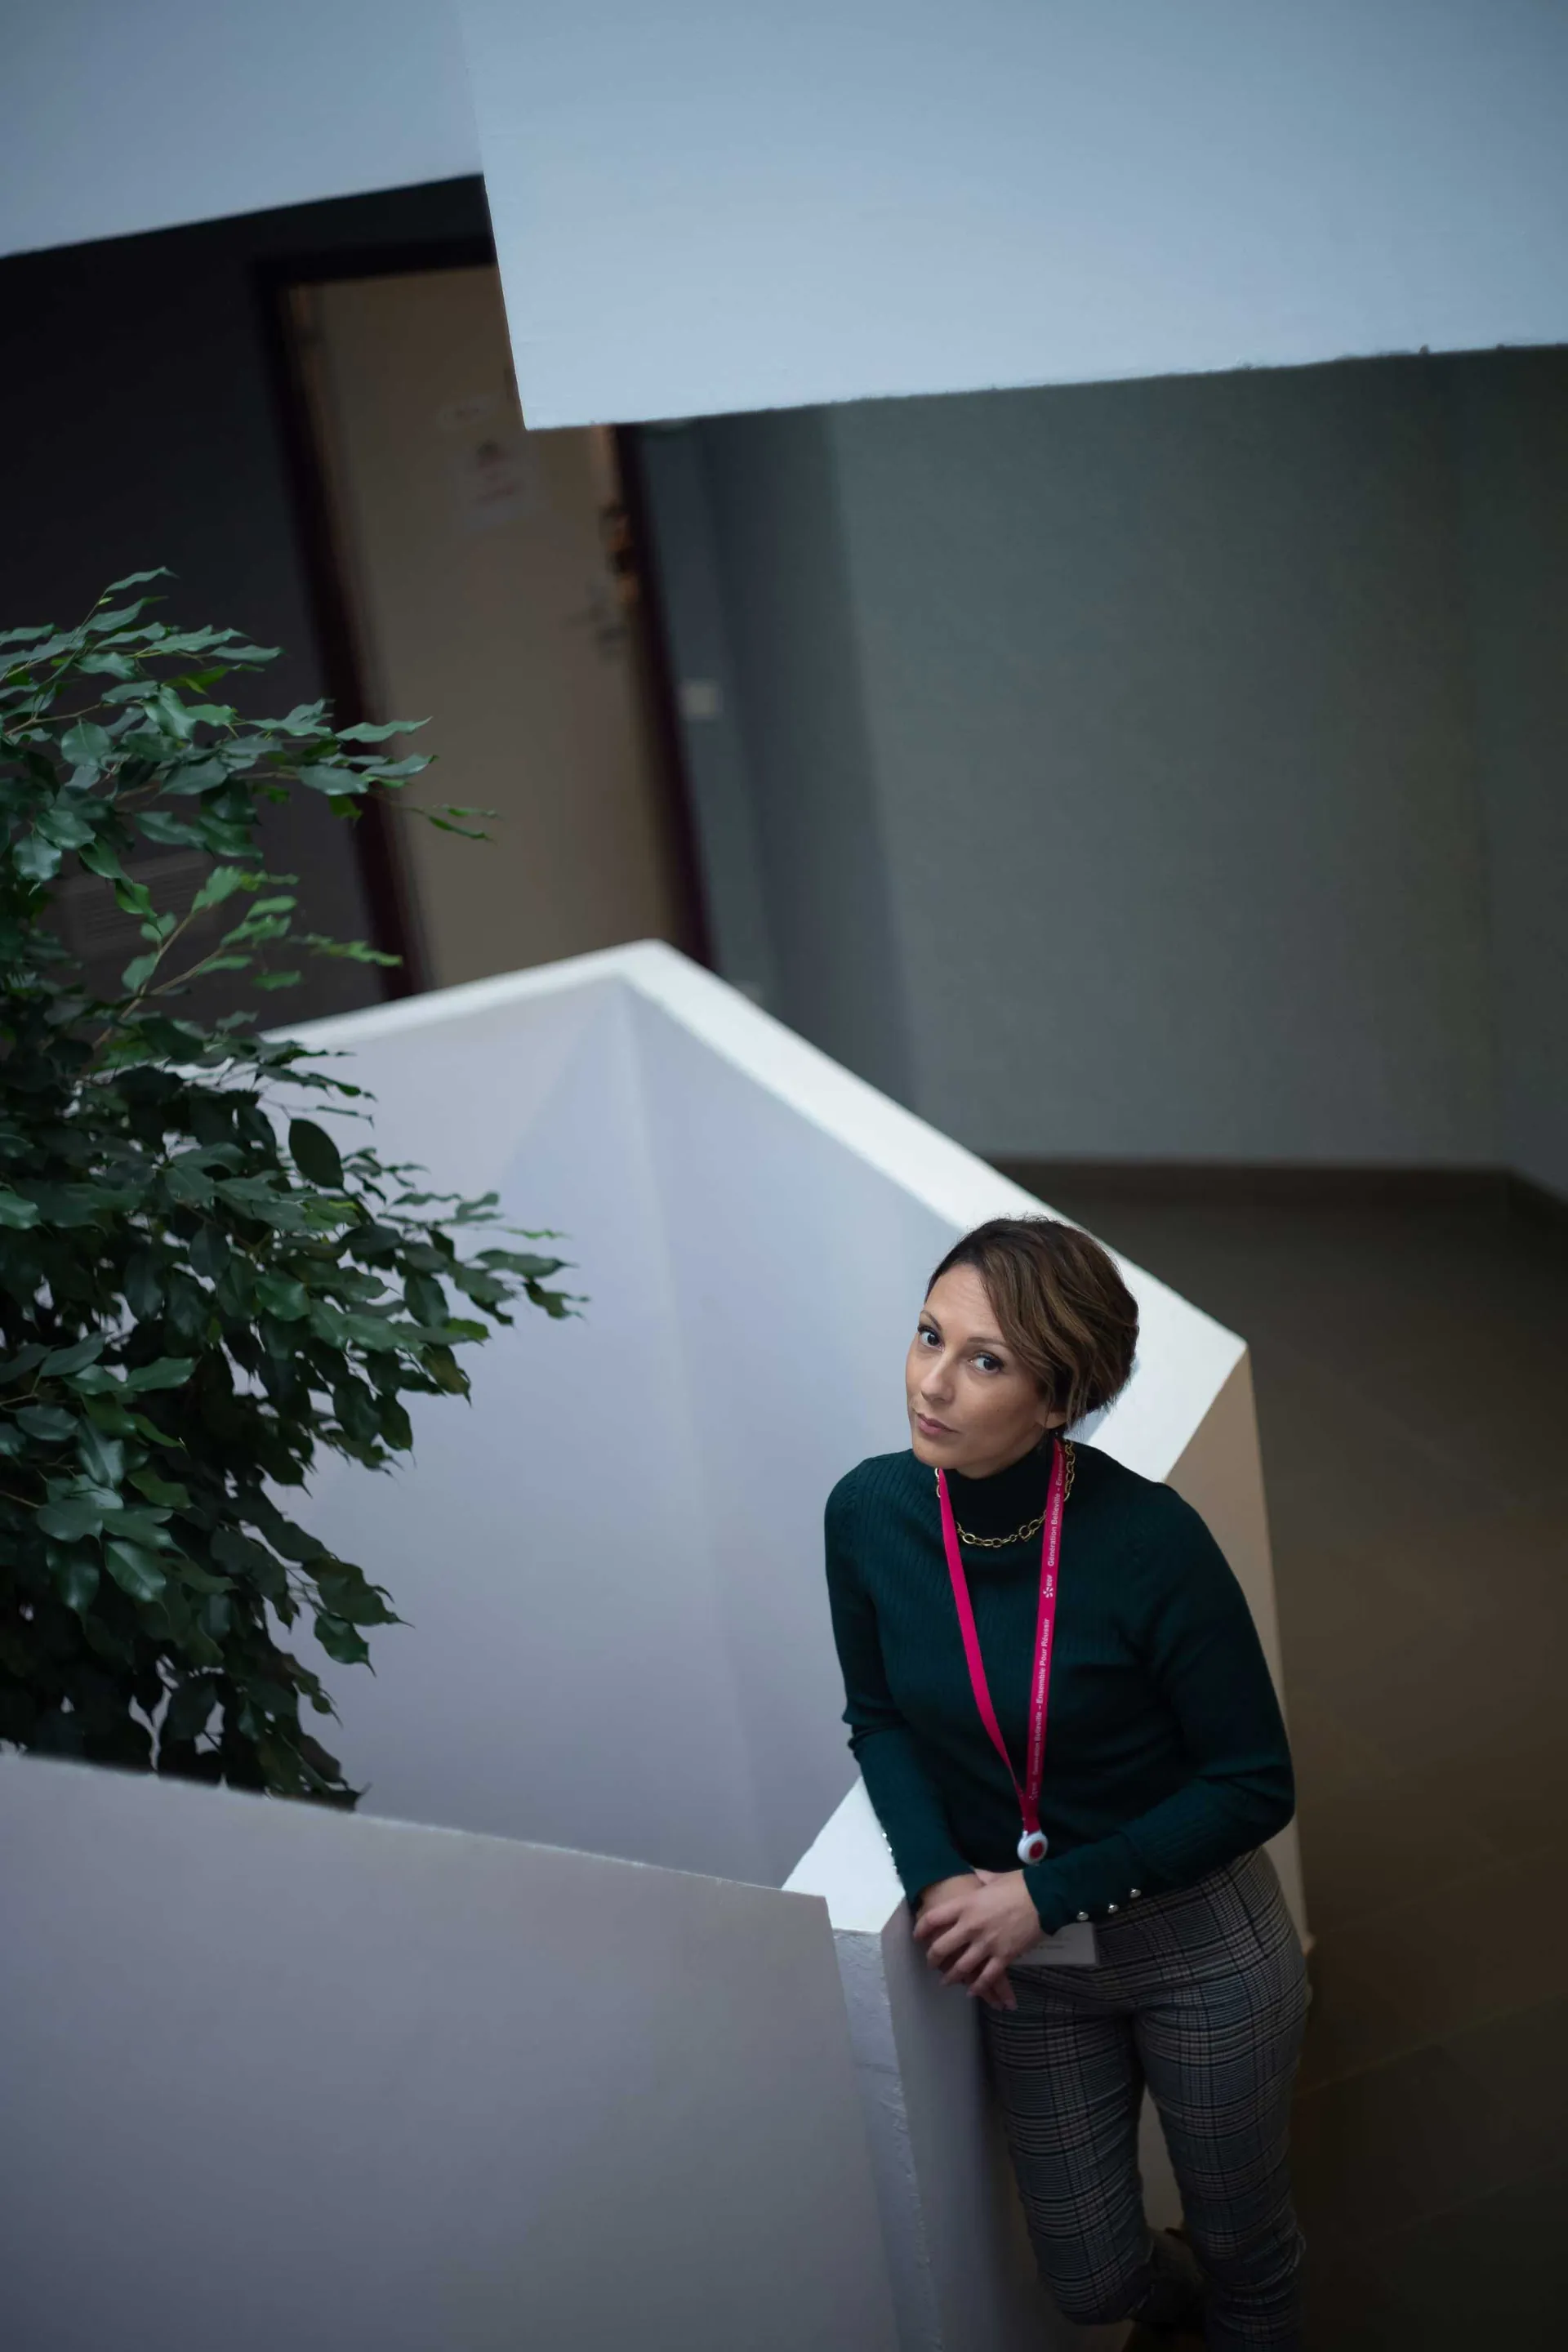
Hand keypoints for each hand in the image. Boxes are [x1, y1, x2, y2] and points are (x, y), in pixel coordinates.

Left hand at [913, 1867, 1040, 2008]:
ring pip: (962, 1967)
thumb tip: (973, 1875)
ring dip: (952, 1977)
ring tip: (946, 1982)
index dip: (921, 1929)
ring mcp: (986, 1944)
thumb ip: (978, 1879)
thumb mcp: (992, 1877)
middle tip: (931, 1963)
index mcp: (965, 1905)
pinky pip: (986, 1977)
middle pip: (942, 1947)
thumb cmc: (1018, 1884)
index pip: (933, 1919)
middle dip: (933, 1959)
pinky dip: (977, 1986)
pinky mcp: (1003, 1956)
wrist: (1043, 1897)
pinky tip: (971, 1991)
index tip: (918, 1936)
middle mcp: (971, 1926)